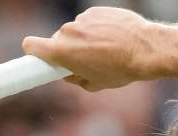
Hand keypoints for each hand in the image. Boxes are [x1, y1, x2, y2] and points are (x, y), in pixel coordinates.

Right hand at [22, 7, 156, 91]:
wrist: (145, 48)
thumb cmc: (120, 70)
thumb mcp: (93, 83)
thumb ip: (74, 78)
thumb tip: (67, 73)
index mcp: (62, 51)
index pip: (31, 45)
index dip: (32, 52)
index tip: (38, 57)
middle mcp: (68, 31)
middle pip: (58, 40)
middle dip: (67, 49)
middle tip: (85, 60)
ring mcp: (82, 19)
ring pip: (76, 31)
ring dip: (84, 39)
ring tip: (106, 50)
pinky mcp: (95, 10)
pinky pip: (89, 21)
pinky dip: (97, 28)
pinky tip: (113, 37)